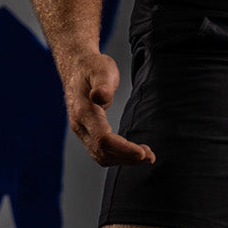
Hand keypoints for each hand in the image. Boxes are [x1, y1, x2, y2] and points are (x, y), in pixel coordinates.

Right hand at [62, 51, 155, 166]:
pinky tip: (135, 152)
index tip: (142, 152)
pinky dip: (118, 156)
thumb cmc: (92, 67)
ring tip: (147, 155)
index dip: (123, 148)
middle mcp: (80, 125)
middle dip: (127, 158)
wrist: (76, 67)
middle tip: (151, 156)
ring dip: (124, 160)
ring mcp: (82, 131)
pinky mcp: (87, 132)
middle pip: (102, 152)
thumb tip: (99, 96)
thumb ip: (103, 84)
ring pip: (101, 156)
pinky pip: (101, 152)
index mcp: (83, 111)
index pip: (103, 139)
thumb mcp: (101, 70)